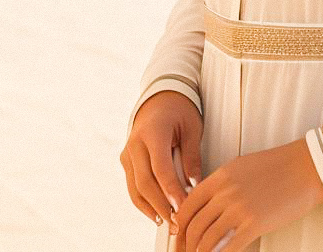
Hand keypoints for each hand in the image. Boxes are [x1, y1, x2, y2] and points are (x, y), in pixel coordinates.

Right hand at [120, 90, 203, 228]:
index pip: (160, 168)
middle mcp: (135, 143)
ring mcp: (128, 153)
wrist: (159, 98)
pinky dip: (144, 202)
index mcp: (152, 131)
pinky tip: (157, 214)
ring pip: (136, 189)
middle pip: (145, 183)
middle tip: (179, 223)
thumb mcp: (192, 127)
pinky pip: (133, 186)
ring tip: (169, 223)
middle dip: (162, 206)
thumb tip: (195, 186)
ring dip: (152, 209)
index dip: (171, 190)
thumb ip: (192, 156)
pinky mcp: (126, 161)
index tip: (183, 208)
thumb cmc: (179, 110)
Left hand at [172, 137, 322, 251]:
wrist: (305, 167)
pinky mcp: (255, 223)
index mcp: (220, 176)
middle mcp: (225, 191)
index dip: (180, 224)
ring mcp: (239, 208)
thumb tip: (208, 205)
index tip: (179, 235)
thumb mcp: (242, 167)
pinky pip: (228, 248)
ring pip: (206, 239)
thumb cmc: (277, 166)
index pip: (188, 204)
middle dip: (186, 244)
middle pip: (194, 224)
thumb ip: (222, 185)